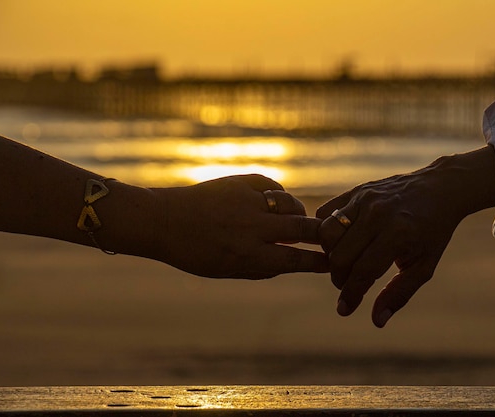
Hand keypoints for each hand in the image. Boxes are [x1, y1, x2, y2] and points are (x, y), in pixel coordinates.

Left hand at [153, 174, 328, 278]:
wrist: (163, 221)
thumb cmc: (194, 253)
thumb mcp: (227, 271)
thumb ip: (262, 269)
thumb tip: (294, 264)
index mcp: (249, 255)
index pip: (295, 259)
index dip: (318, 261)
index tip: (331, 262)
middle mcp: (252, 228)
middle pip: (302, 229)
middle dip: (320, 234)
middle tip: (328, 237)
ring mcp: (247, 202)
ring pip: (291, 204)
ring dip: (300, 213)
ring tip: (298, 219)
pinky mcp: (240, 182)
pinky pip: (273, 186)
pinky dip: (279, 196)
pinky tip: (275, 203)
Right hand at [316, 147, 494, 326]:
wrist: (440, 189)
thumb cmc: (433, 232)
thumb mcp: (424, 266)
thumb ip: (400, 294)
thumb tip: (377, 321)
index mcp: (398, 234)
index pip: (363, 271)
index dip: (351, 294)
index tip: (344, 309)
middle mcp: (378, 214)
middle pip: (340, 255)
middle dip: (339, 278)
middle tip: (349, 284)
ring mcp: (364, 198)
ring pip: (327, 233)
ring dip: (330, 254)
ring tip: (345, 262)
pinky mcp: (356, 190)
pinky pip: (326, 214)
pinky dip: (326, 231)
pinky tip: (341, 241)